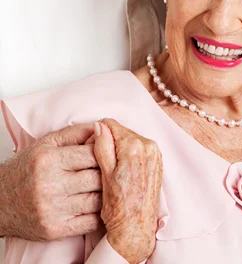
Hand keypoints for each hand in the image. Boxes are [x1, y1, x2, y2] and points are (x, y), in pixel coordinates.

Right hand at [0, 124, 101, 239]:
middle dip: (108, 174)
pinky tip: (98, 205)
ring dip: (106, 194)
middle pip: (96, 178)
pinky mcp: (55, 230)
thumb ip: (75, 134)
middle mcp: (49, 185)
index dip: (105, 153)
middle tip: (114, 172)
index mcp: (49, 160)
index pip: (92, 154)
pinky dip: (99, 214)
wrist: (0, 202)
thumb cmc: (26, 169)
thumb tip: (101, 127)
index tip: (109, 154)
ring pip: (96, 201)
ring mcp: (52, 210)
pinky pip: (89, 223)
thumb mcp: (46, 144)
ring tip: (109, 188)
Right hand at [94, 119, 161, 263]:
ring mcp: (156, 154)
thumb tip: (99, 125)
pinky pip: (140, 149)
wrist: (135, 230)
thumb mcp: (104, 174)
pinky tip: (122, 171)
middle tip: (99, 160)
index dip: (98, 134)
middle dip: (110, 141)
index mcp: (134, 146)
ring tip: (111, 168)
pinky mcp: (158, 162)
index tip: (91, 146)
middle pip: (122, 132)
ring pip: (131, 140)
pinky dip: (130, 155)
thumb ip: (102, 146)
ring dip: (120, 148)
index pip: (111, 125)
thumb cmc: (117, 207)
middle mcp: (149, 146)